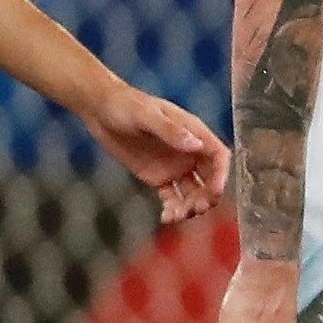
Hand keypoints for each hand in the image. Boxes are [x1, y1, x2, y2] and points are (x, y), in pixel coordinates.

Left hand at [81, 83, 229, 224]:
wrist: (100, 111)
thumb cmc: (125, 105)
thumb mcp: (146, 115)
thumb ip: (170, 131)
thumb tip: (196, 146)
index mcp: (193, 132)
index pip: (218, 155)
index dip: (222, 174)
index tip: (216, 191)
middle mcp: (188, 151)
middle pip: (210, 178)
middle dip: (207, 196)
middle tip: (196, 209)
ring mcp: (175, 166)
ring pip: (193, 193)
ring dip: (191, 207)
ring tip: (176, 216)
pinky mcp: (159, 178)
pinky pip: (173, 198)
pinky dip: (173, 210)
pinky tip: (166, 217)